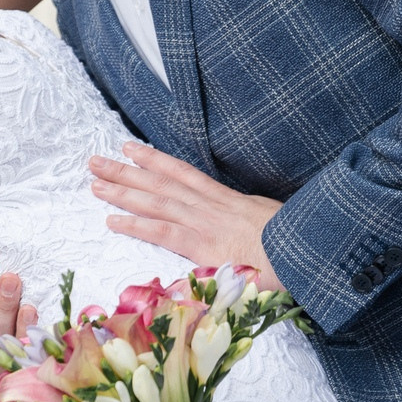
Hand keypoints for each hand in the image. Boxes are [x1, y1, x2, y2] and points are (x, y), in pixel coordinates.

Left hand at [88, 143, 285, 291]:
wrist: (306, 253)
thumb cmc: (295, 243)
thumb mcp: (271, 222)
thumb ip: (249, 221)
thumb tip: (241, 224)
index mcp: (227, 200)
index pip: (183, 173)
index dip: (155, 159)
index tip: (131, 148)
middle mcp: (211, 206)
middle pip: (161, 183)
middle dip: (127, 171)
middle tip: (95, 160)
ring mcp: (205, 224)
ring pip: (156, 202)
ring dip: (123, 191)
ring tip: (95, 182)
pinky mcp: (203, 246)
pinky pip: (163, 232)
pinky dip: (136, 225)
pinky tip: (112, 220)